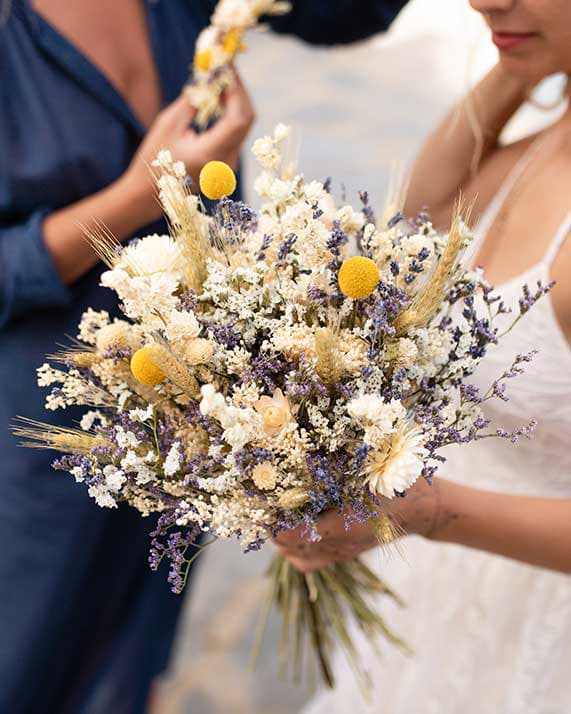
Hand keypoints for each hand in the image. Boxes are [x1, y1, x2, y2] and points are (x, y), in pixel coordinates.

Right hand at [123, 71, 254, 219]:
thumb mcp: (168, 124)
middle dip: (239, 92)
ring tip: (221, 81)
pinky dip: (231, 113)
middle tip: (226, 70)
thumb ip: (192, 102)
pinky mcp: (227, 163)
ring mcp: (229, 165)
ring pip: (243, 126)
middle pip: (246, 121)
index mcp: (211, 154)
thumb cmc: (154, 160)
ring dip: (236, 101)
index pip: (238, 118)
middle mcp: (226, 162)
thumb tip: (209, 79)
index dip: (237, 90)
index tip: (227, 69)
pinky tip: (219, 100)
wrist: (150, 193)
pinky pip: (236, 133)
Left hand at [275, 478, 439, 573]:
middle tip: (264, 506)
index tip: (262, 502)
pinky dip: (296, 551)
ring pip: (298, 557)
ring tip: (274, 518)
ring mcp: (343, 553)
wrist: (423, 508)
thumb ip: (337, 465)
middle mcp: (340, 544)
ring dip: (283, 540)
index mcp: (343, 525)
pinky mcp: (346, 554)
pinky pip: (312, 562)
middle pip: (290, 546)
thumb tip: (302, 452)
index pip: (293, 533)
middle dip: (273, 528)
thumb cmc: (396, 482)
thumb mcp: (370, 468)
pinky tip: (292, 531)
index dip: (274, 520)